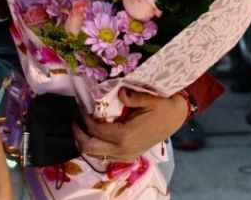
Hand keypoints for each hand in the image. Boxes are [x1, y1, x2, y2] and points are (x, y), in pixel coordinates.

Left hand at [73, 89, 188, 161]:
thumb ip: (130, 96)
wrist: (177, 117)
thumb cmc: (163, 106)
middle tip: (73, 116)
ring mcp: (126, 156)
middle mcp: (123, 150)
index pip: (94, 130)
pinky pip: (104, 155)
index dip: (82, 117)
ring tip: (80, 124)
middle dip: (77, 132)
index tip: (77, 105)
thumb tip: (117, 94)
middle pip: (89, 147)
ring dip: (84, 140)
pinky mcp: (128, 156)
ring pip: (94, 154)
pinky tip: (93, 132)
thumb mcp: (148, 98)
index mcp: (125, 136)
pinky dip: (94, 145)